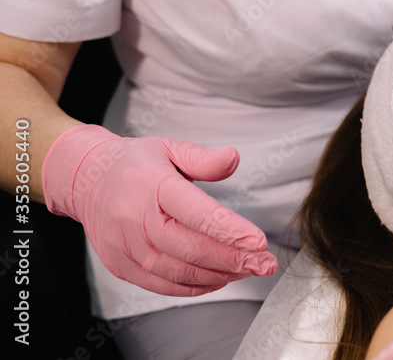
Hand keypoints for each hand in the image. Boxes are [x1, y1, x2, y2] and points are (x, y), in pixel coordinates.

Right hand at [42, 125, 278, 295]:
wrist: (86, 180)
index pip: (196, 213)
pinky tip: (218, 280)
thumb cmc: (135, 163)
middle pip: (190, 248)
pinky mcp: (120, 265)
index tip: (259, 242)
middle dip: (233, 259)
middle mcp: (136, 219)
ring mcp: (125, 246)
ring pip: (177, 271)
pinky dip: (192, 287)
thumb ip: (203, 158)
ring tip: (247, 271)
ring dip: (217, 275)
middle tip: (264, 263)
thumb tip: (234, 158)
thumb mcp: (169, 148)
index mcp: (154, 186)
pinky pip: (160, 284)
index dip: (230, 230)